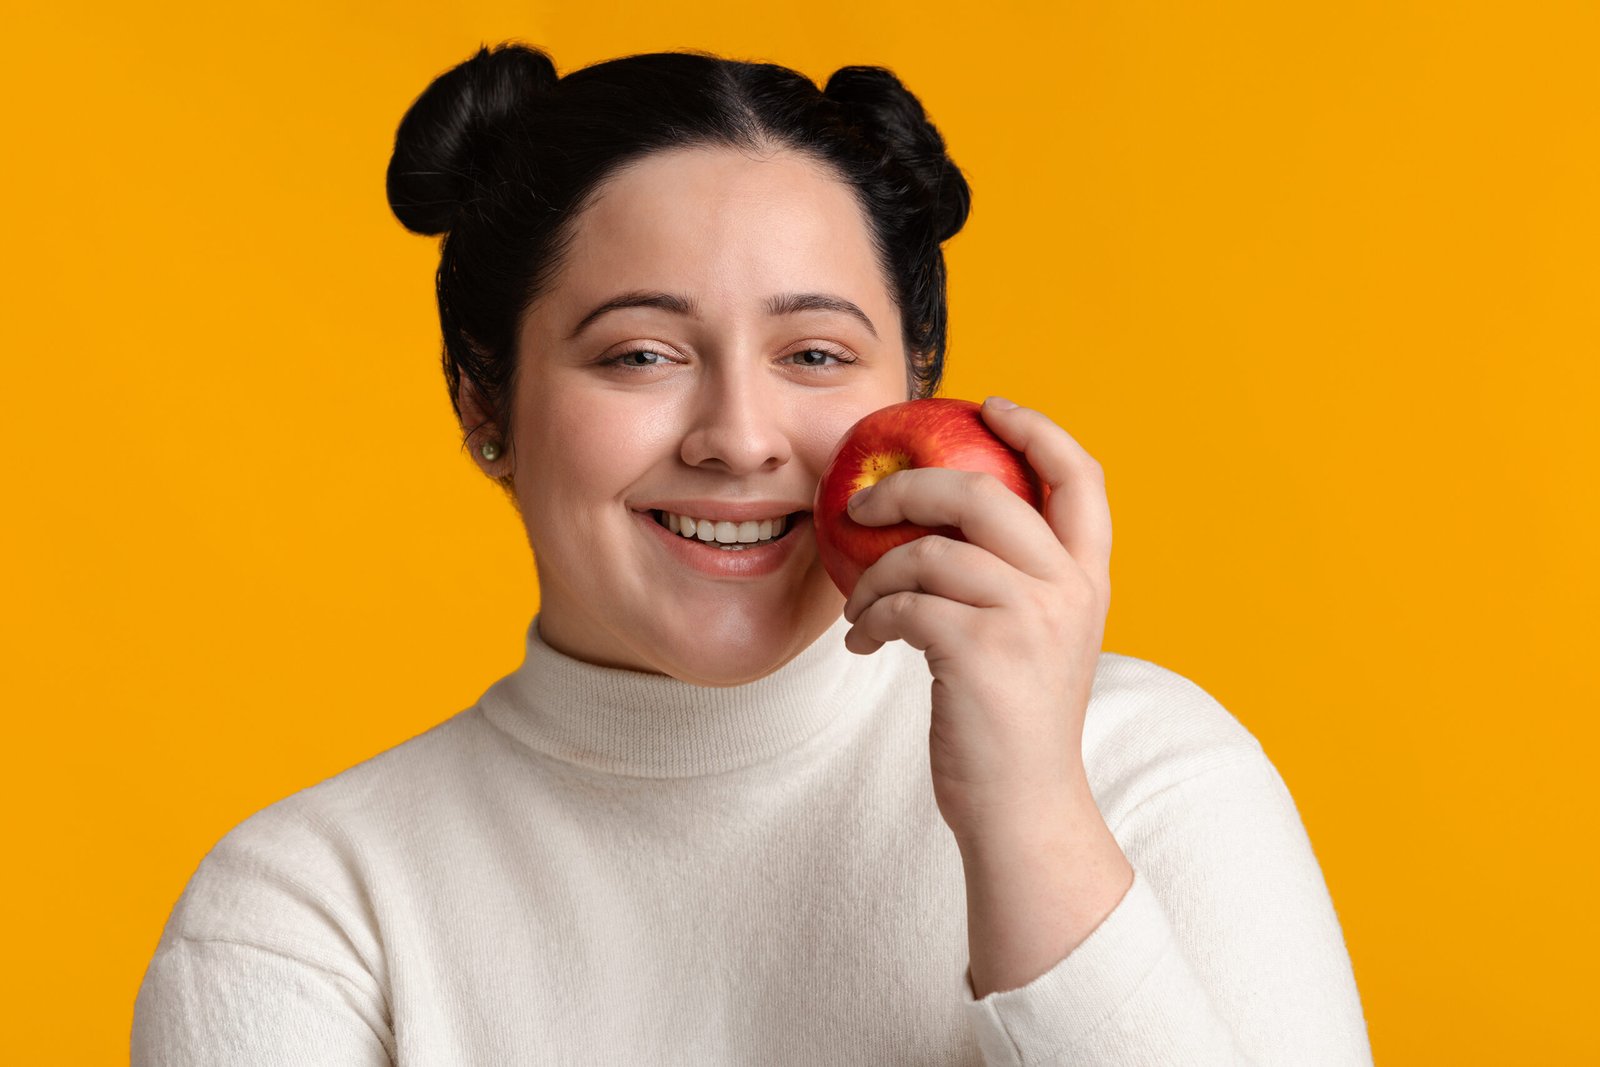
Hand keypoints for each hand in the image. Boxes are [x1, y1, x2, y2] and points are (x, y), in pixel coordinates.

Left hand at [840, 396, 1112, 843]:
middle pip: (982, 493)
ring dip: (875, 576)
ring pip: (929, 552)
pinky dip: (871, 621)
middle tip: (861, 504)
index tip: (991, 406)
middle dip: (908, 487)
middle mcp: (1069, 589)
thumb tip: (944, 518)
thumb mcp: (1041, 637)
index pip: (1082, 476)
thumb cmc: (1016, 721)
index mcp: (1088, 577)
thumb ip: (1018, 578)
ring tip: (862, 608)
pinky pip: (904, 605)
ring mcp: (1028, 619)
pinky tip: (864, 644)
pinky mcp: (981, 653)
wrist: (1023, 807)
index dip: (1038, 428)